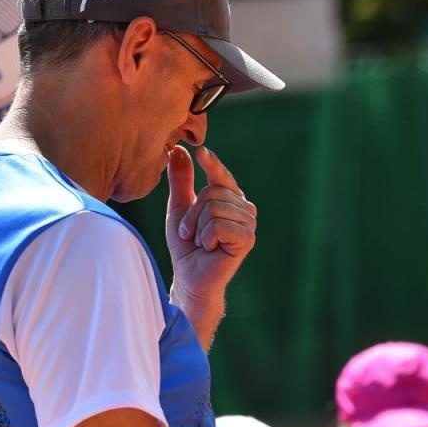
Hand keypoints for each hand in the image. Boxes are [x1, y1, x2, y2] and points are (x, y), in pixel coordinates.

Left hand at [164, 145, 258, 303]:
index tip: (201, 152)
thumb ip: (181, 181)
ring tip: (200, 242)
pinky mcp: (248, 239)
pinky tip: (209, 249)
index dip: (212, 164)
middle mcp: (243, 209)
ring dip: (198, 227)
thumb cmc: (186, 245)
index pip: (221, 176)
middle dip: (193, 214)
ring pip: (214, 208)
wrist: (190, 277)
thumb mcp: (179, 208)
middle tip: (191, 233)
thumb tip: (179, 149)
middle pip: (212, 192)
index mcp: (230, 199)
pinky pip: (220, 225)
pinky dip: (207, 238)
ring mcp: (248, 224)